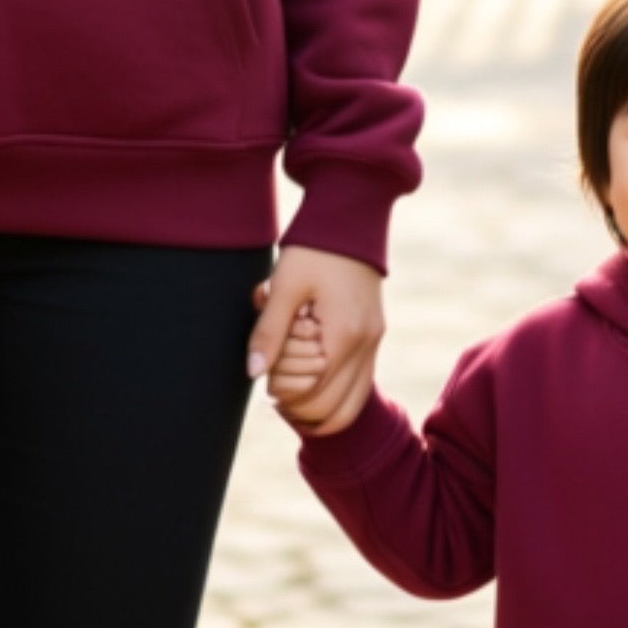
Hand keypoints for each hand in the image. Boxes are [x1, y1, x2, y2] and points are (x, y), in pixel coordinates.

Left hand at [247, 243, 381, 433]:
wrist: (350, 219)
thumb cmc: (313, 249)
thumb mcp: (284, 286)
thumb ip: (268, 331)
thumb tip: (252, 372)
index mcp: (344, 335)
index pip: (314, 393)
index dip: (285, 396)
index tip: (265, 382)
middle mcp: (366, 345)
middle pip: (335, 409)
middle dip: (301, 407)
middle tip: (274, 392)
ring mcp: (375, 342)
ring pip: (353, 405)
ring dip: (321, 408)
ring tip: (291, 396)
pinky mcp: (374, 337)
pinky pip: (360, 384)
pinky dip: (336, 393)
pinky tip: (309, 379)